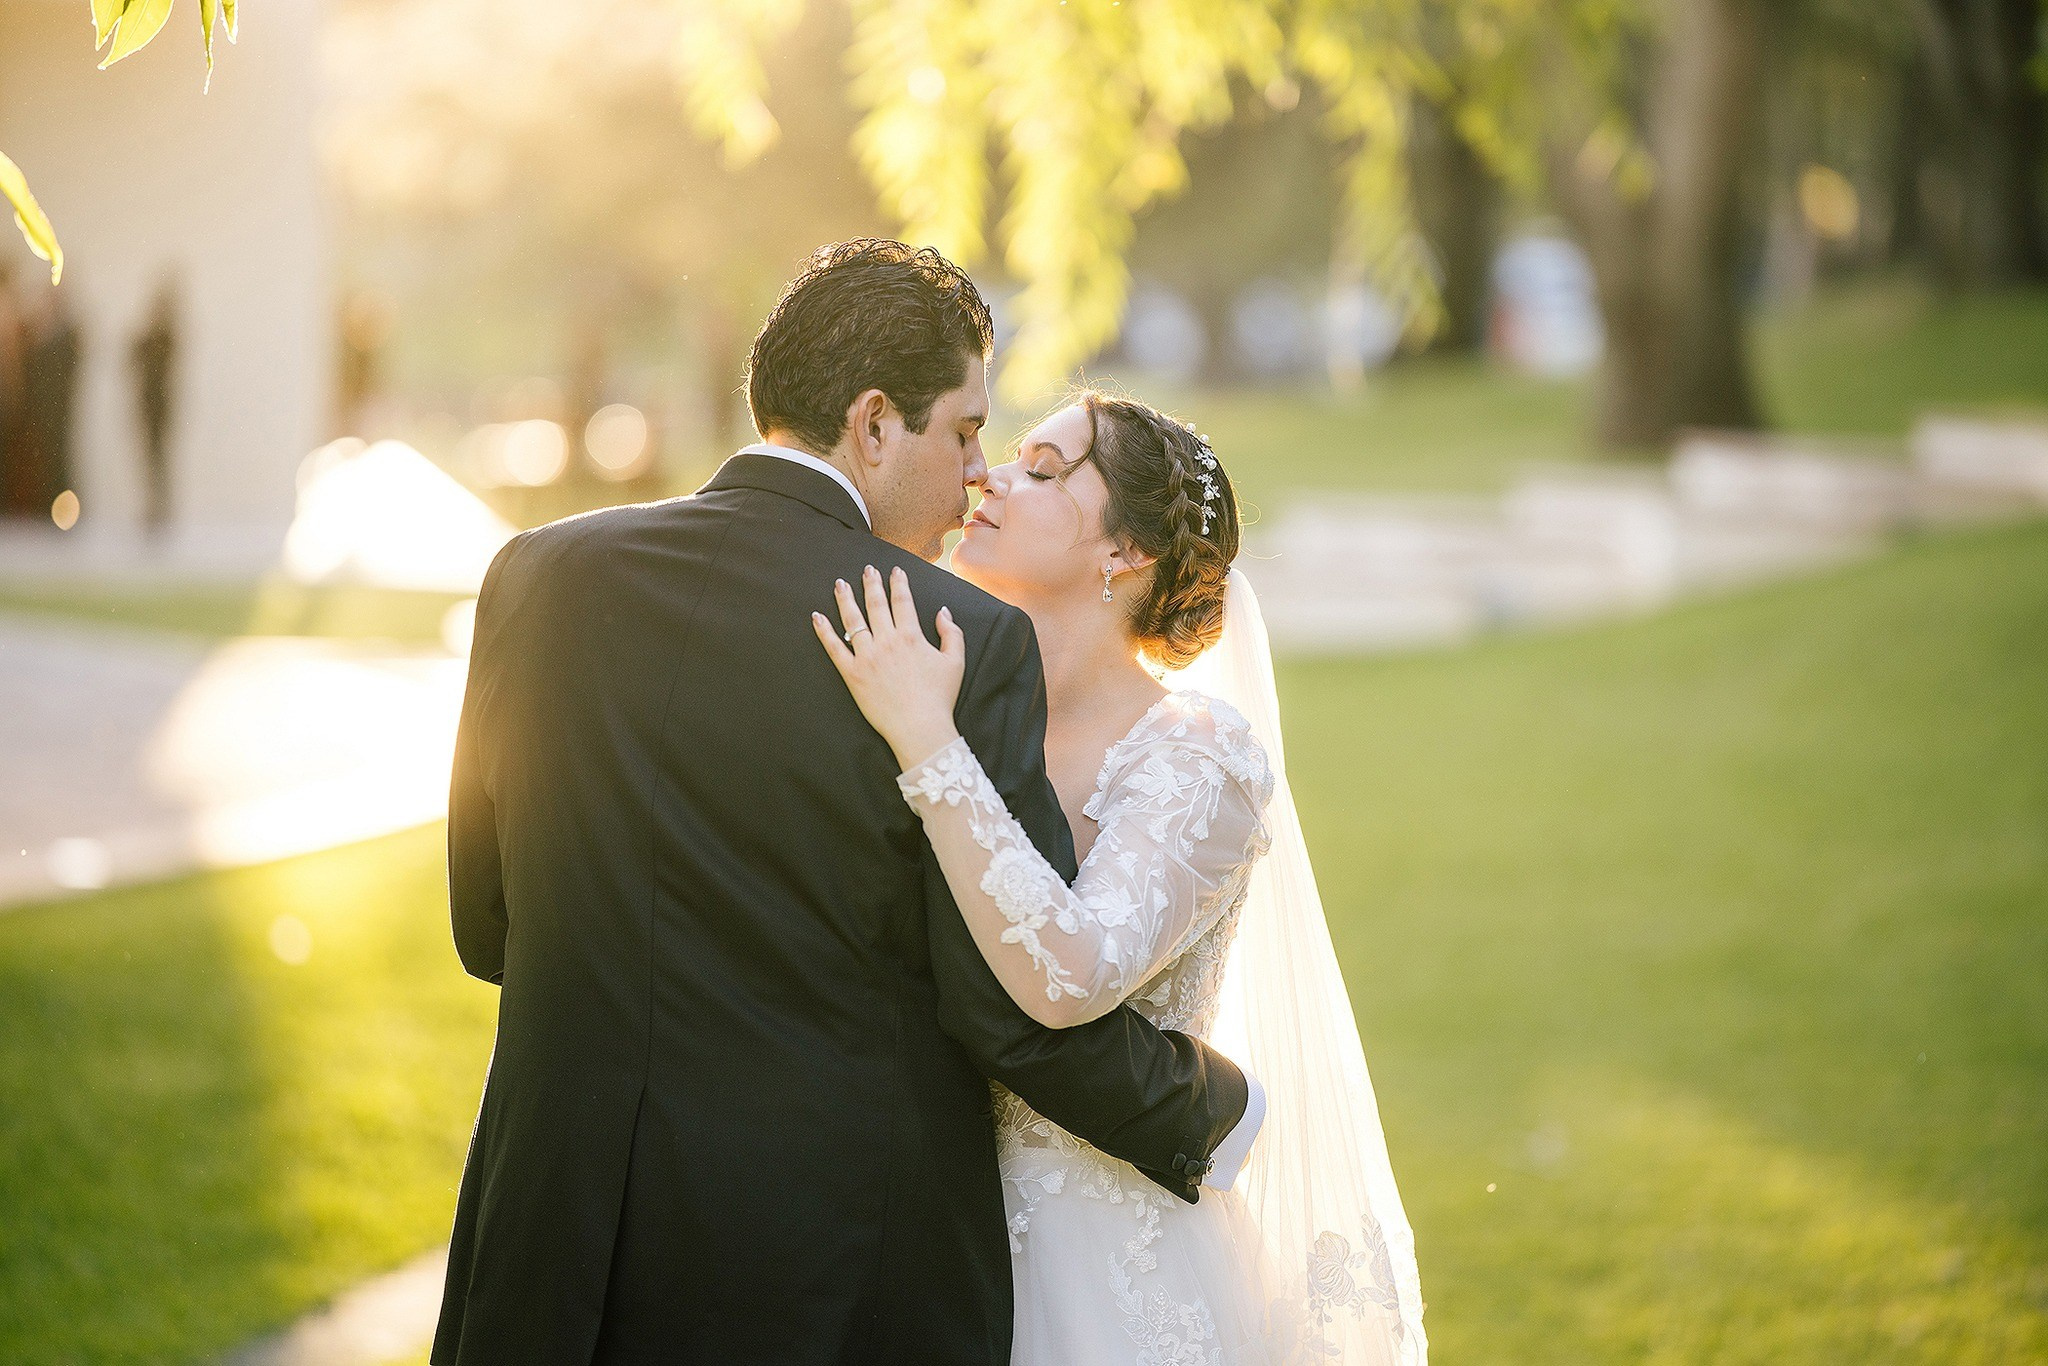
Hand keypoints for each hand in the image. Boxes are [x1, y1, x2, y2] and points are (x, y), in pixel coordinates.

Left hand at [813, 564, 965, 769]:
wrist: (919, 727)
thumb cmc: (939, 697)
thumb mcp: (955, 662)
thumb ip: (951, 633)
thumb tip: (942, 612)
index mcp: (910, 636)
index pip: (902, 601)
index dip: (898, 583)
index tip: (894, 570)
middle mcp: (886, 641)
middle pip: (875, 604)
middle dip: (871, 583)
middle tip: (867, 569)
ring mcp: (866, 657)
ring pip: (852, 620)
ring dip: (845, 599)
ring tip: (839, 584)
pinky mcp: (852, 674)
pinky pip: (834, 648)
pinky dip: (824, 631)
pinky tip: (817, 617)